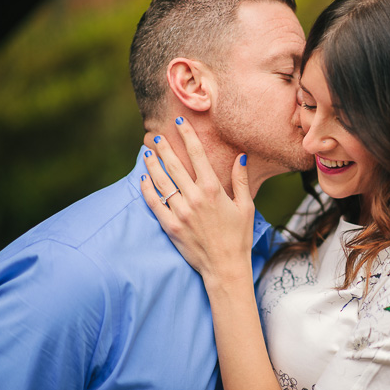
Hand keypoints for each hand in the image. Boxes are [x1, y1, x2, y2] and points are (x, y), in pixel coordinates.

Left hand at [140, 117, 254, 282]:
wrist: (225, 266)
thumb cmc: (239, 236)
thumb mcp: (246, 206)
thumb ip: (241, 180)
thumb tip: (240, 156)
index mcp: (214, 189)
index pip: (197, 154)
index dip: (187, 135)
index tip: (180, 123)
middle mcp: (195, 197)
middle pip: (174, 165)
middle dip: (164, 148)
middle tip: (156, 137)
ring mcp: (180, 212)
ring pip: (161, 181)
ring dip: (152, 165)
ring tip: (147, 154)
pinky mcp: (170, 226)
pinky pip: (154, 203)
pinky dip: (147, 189)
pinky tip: (143, 179)